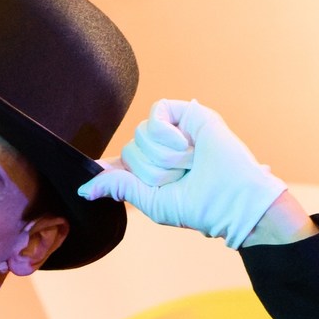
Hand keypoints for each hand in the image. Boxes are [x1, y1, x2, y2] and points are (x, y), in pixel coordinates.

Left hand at [77, 98, 286, 248]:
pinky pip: (155, 115)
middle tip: (180, 178)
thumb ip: (119, 188)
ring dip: (164, 158)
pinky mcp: (187, 113)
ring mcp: (174, 131)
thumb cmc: (199, 205)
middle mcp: (161, 150)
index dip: (107, 170)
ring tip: (191, 164)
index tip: (92, 181)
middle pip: (129, 152)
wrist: (233, 198)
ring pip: (141, 135)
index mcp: (152, 173)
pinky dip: (166, 134)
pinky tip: (187, 145)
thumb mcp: (152, 202)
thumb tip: (84, 189)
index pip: (120, 165)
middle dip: (151, 172)